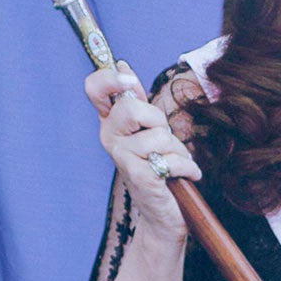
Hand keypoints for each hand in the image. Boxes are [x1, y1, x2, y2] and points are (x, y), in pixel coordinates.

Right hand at [86, 64, 198, 241]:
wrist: (164, 215)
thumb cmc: (159, 169)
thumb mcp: (149, 130)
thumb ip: (138, 100)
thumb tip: (122, 65)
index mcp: (111, 122)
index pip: (94, 88)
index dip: (109, 78)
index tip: (129, 80)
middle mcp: (110, 138)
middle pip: (132, 107)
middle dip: (159, 122)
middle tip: (162, 142)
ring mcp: (122, 158)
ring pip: (159, 135)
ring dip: (178, 151)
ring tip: (172, 165)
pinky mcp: (139, 177)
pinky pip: (170, 159)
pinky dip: (186, 168)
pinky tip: (182, 178)